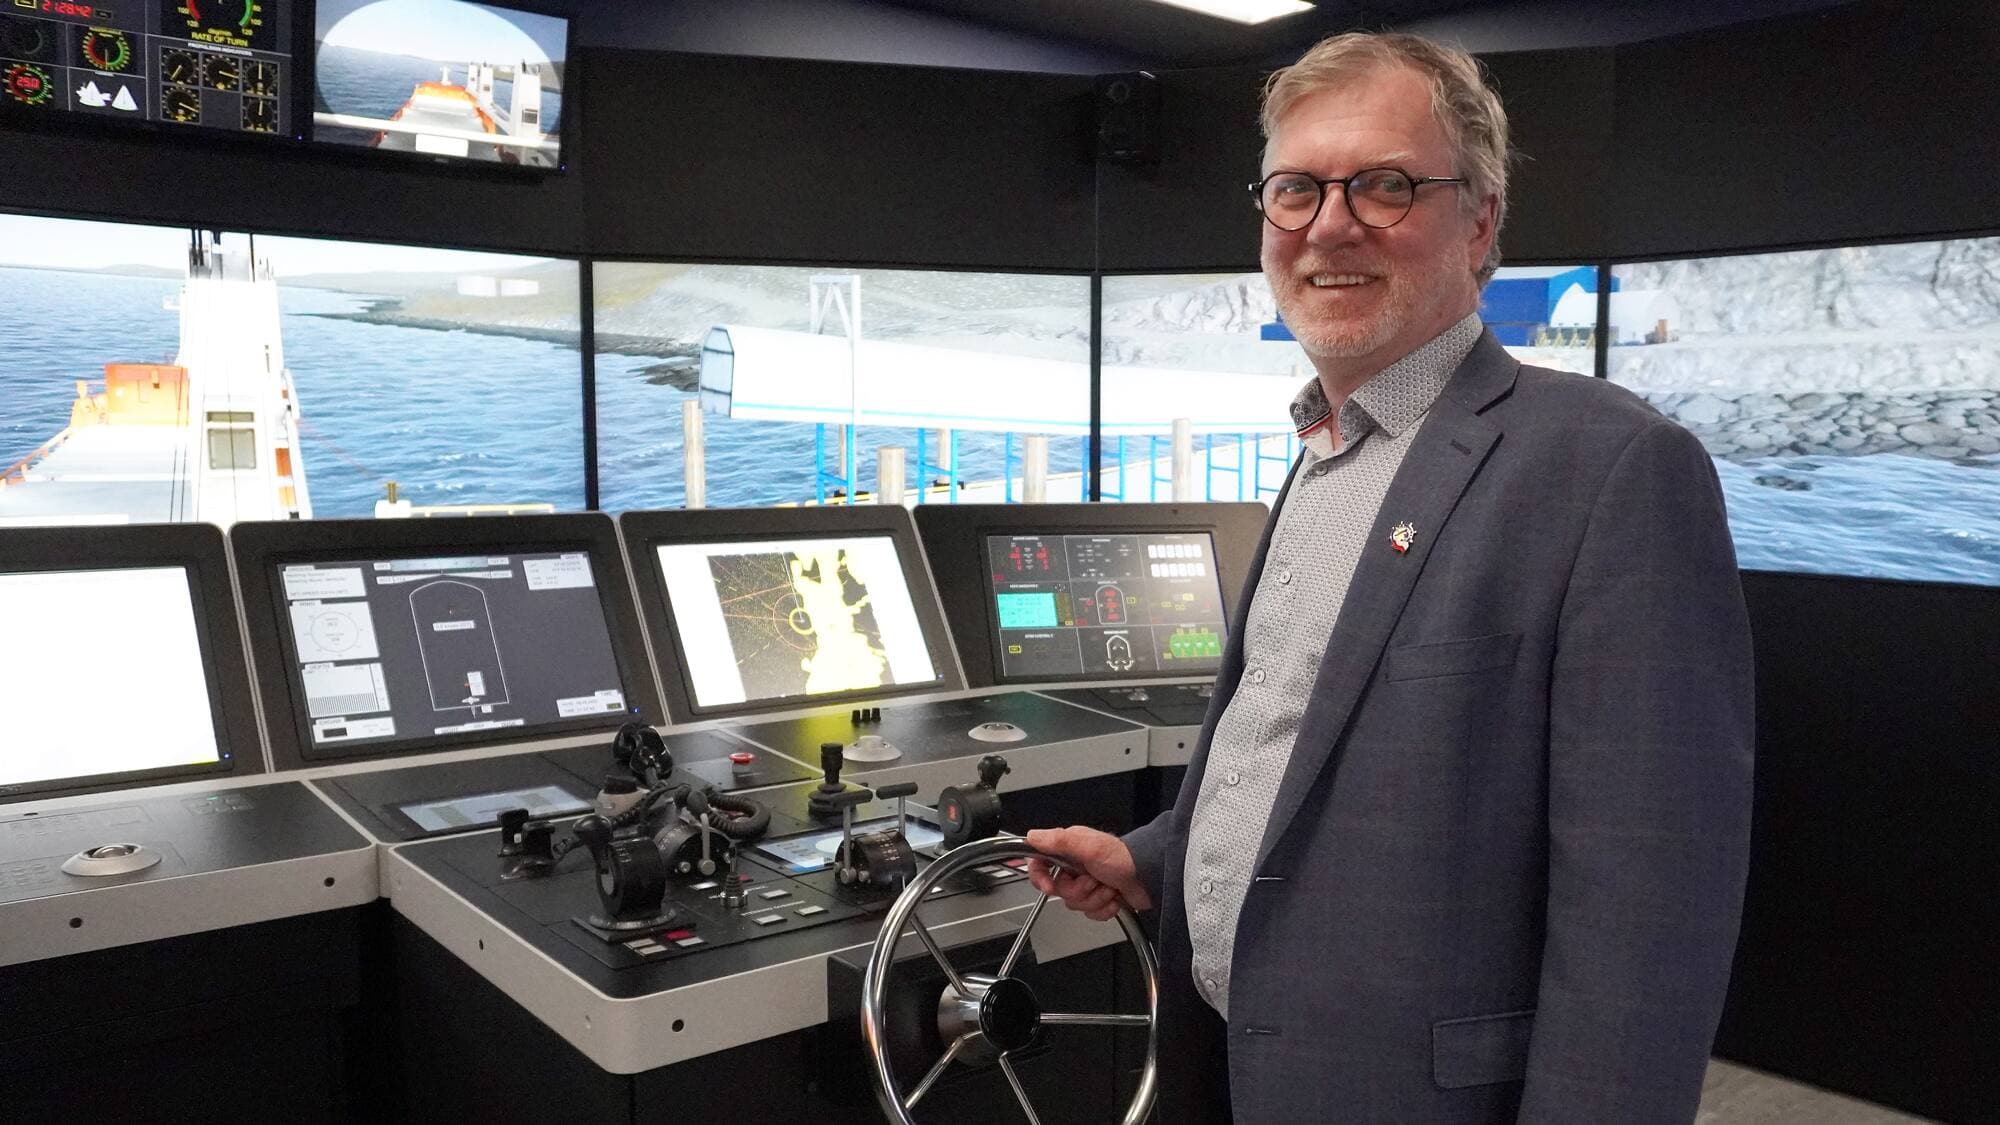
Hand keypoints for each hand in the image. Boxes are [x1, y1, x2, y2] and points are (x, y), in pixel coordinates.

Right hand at [1024, 826, 1151, 920]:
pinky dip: (1104, 909)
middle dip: (1078, 891)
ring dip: (1094, 899)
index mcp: (1070, 849)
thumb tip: (1032, 836)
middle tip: (1093, 881)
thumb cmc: (1123, 858)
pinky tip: (1114, 898)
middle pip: (1059, 890)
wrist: (1151, 878)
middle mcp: (1076, 866)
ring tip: (1108, 888)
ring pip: (1074, 904)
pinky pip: (1090, 913)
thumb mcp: (1088, 846)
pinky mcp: (1100, 899)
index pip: (1040, 863)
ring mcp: (1088, 883)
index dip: (1040, 877)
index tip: (1049, 886)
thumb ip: (1058, 841)